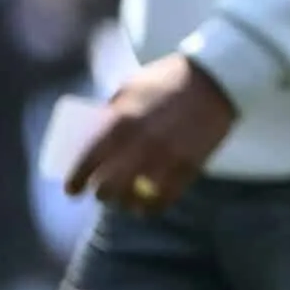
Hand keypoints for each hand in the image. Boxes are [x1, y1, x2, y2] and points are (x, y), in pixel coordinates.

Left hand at [67, 54, 235, 214]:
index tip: (72, 191)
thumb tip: (92, 135)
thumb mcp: (131, 88)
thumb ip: (112, 112)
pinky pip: (167, 197)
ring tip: (126, 203)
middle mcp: (141, 143)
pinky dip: (154, 207)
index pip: (88, 161)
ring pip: (136, 196)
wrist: (217, 79)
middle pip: (109, 186)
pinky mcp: (190, 165)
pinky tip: (148, 209)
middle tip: (102, 194)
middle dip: (102, 194)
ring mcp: (167, 156)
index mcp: (121, 120)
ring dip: (127, 203)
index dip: (76, 181)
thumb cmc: (168, 79)